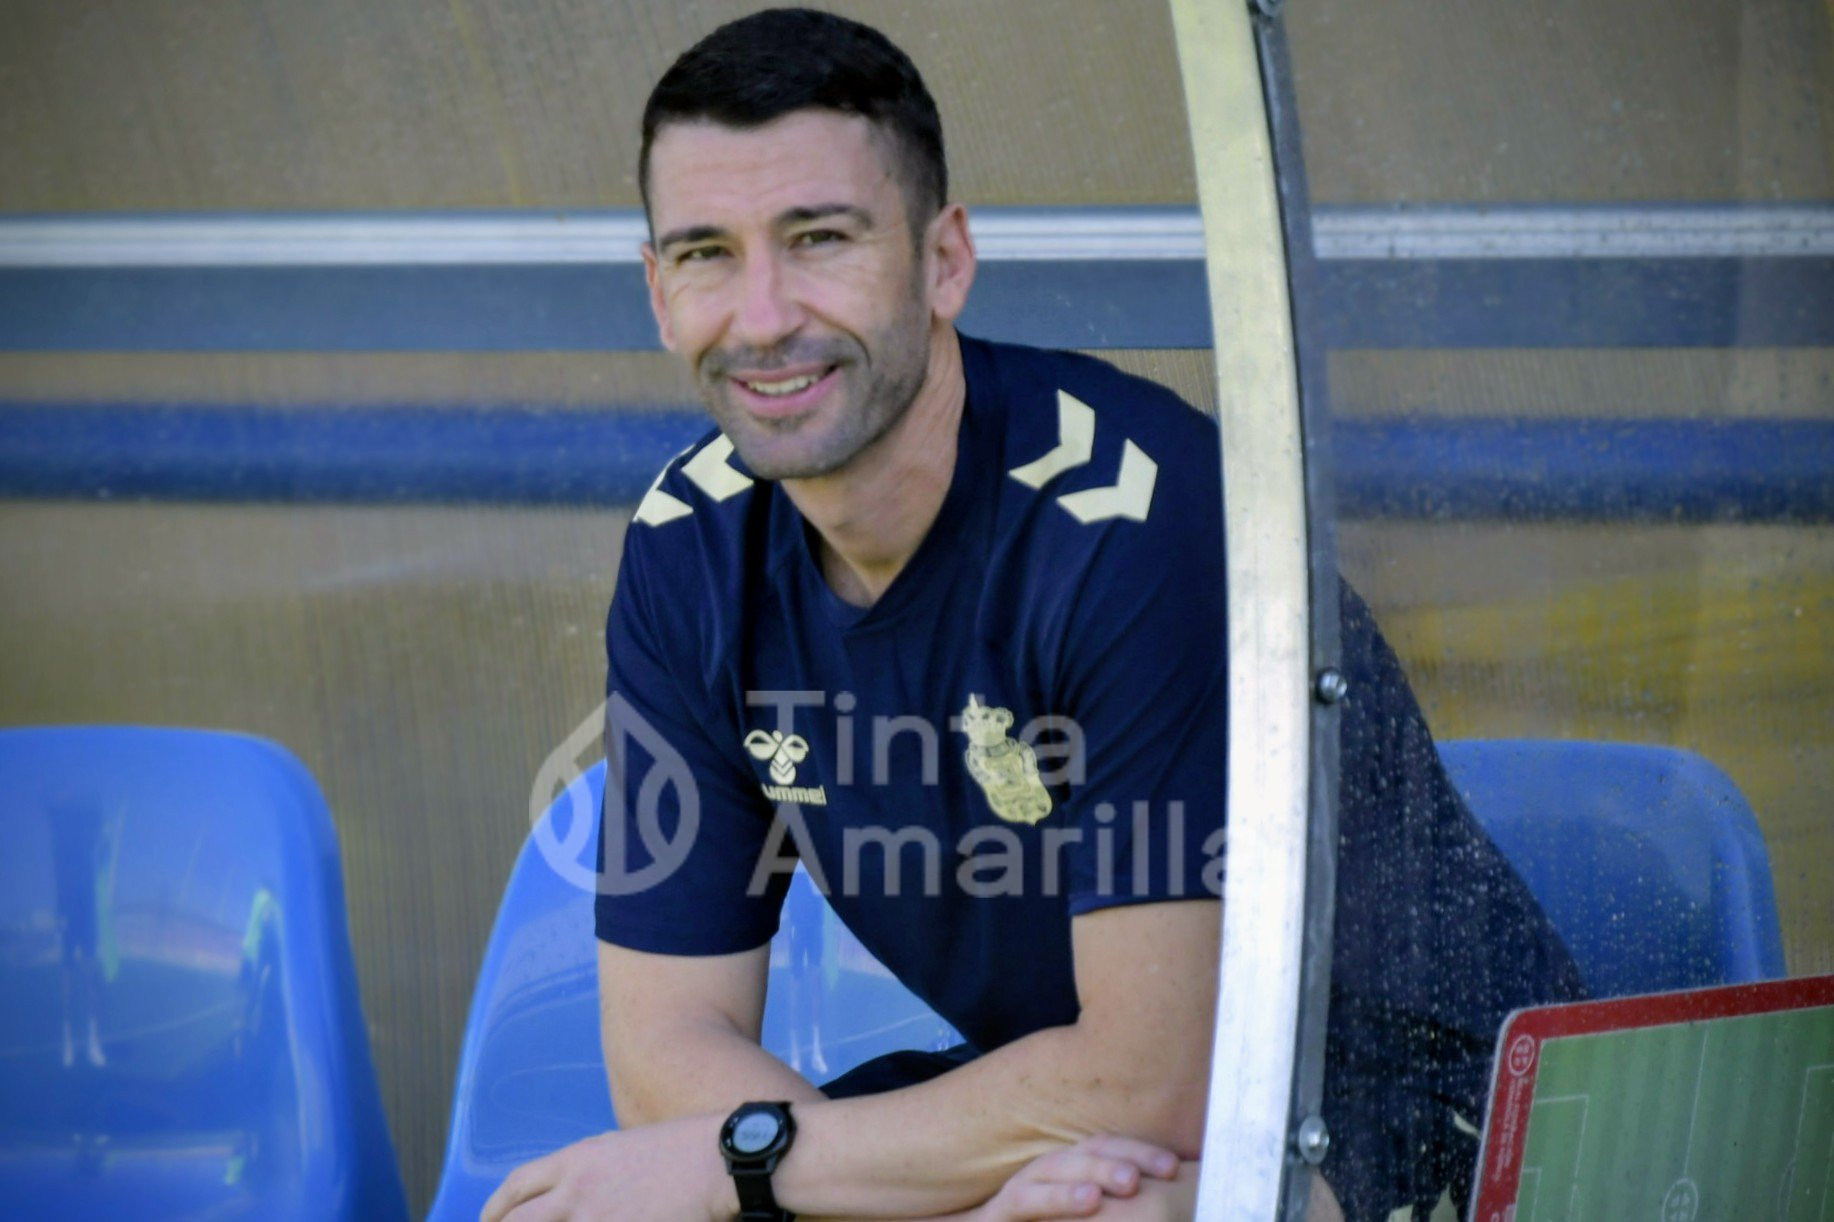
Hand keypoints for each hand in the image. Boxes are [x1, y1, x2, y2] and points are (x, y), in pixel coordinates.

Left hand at [479, 1114, 731, 1221]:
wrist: (720, 1161)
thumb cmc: (685, 1151)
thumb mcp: (626, 1147)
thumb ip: (593, 1170)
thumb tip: (576, 1190)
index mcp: (577, 1160)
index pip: (517, 1186)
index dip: (495, 1209)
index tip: (490, 1220)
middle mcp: (577, 1190)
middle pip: (518, 1220)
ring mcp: (595, 1219)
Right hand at [966, 1136, 1183, 1221]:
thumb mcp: (1082, 1213)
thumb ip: (1112, 1199)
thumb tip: (1158, 1198)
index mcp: (1070, 1168)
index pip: (1106, 1146)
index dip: (1141, 1150)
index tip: (1176, 1167)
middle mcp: (1046, 1170)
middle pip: (1087, 1150)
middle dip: (1126, 1157)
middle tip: (1165, 1170)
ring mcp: (1022, 1187)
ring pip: (1056, 1168)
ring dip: (1094, 1173)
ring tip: (1129, 1184)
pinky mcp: (1001, 1212)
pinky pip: (1026, 1200)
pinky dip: (1058, 1198)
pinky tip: (1088, 1201)